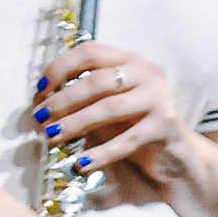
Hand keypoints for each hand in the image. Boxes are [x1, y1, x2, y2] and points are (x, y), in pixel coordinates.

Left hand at [37, 41, 197, 201]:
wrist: (176, 154)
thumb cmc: (136, 125)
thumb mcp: (109, 103)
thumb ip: (83, 97)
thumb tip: (42, 103)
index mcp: (129, 59)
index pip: (89, 52)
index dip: (60, 68)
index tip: (41, 90)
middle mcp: (148, 72)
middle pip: (97, 81)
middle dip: (64, 100)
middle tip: (42, 118)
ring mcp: (160, 97)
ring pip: (109, 108)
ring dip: (76, 123)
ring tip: (54, 136)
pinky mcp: (166, 125)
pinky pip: (127, 140)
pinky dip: (101, 153)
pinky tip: (82, 163)